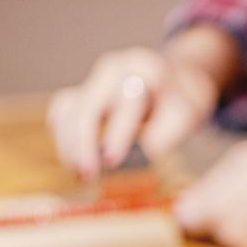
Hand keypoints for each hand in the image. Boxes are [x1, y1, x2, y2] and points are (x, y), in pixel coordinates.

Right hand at [48, 28, 234, 177]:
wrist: (172, 80)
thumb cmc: (179, 100)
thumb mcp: (185, 112)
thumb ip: (167, 130)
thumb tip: (148, 152)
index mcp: (144, 70)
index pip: (127, 101)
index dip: (117, 133)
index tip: (111, 161)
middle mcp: (114, 71)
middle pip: (88, 105)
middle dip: (83, 143)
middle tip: (87, 175)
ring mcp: (94, 80)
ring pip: (69, 109)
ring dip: (69, 146)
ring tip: (80, 176)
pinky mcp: (81, 93)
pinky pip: (61, 113)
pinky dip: (63, 139)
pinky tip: (73, 163)